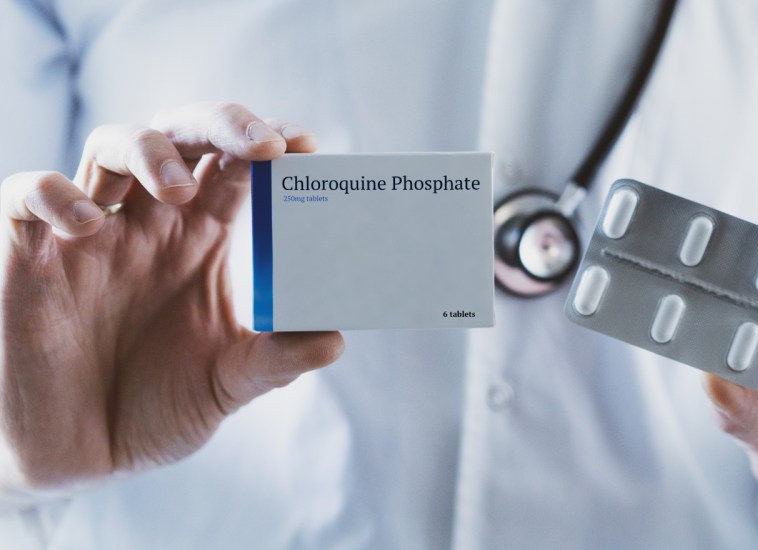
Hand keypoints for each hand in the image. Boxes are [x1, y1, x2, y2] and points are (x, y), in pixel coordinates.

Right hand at [0, 102, 342, 499]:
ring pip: (111, 147)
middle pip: (181, 136)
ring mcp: (89, 235)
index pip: (235, 168)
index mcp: (200, 241)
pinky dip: (55, 195)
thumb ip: (276, 362)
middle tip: (263, 145)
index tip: (306, 146)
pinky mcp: (31, 256)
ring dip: (148, 151)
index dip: (267, 145)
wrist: (81, 459)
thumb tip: (334, 339)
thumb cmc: (155, 410)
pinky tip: (88, 224)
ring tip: (178, 190)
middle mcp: (149, 225)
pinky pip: (28, 195)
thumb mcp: (226, 386)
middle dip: (221, 125)